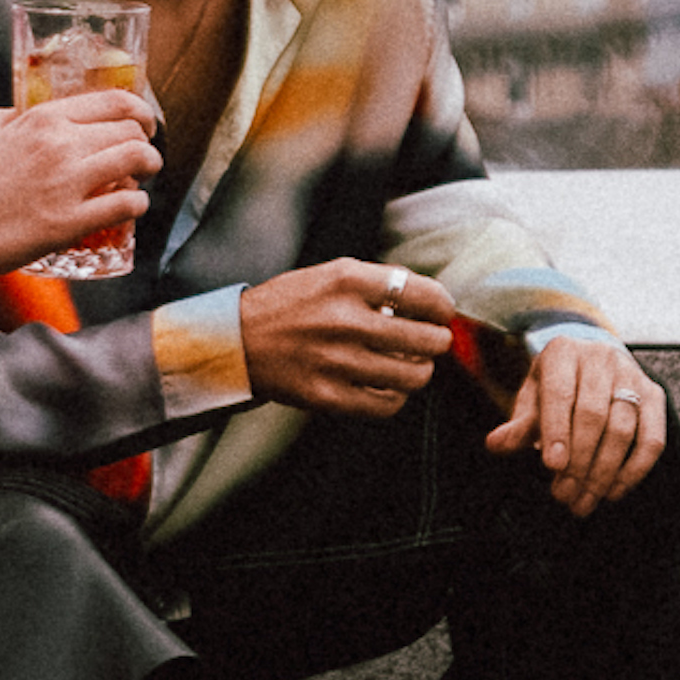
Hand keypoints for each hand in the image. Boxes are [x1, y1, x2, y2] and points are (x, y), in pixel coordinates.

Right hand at [0, 80, 158, 283]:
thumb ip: (4, 122)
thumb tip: (15, 115)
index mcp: (42, 119)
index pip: (115, 101)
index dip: (140, 112)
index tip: (144, 124)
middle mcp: (59, 144)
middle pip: (132, 131)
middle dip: (146, 143)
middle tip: (145, 156)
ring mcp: (66, 183)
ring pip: (138, 159)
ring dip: (150, 167)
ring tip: (146, 177)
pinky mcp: (69, 222)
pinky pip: (127, 205)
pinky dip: (138, 205)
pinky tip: (132, 208)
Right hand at [237, 253, 451, 417]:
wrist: (235, 341)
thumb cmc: (288, 305)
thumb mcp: (330, 274)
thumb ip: (379, 282)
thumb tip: (431, 300)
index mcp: (347, 282)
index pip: (423, 295)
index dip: (443, 307)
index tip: (442, 313)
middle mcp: (344, 320)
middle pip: (426, 340)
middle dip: (438, 341)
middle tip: (432, 341)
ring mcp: (336, 361)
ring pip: (412, 376)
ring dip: (420, 371)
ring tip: (412, 364)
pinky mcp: (327, 396)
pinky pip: (386, 405)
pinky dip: (396, 397)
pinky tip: (388, 386)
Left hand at [483, 324, 669, 513]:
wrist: (590, 366)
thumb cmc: (556, 388)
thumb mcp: (531, 400)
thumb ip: (518, 425)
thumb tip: (496, 445)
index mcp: (563, 352)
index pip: (561, 394)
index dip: (557, 432)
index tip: (552, 467)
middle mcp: (601, 358)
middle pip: (594, 415)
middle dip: (579, 461)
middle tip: (564, 495)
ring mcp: (632, 375)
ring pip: (623, 430)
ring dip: (603, 472)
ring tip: (584, 500)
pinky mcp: (654, 395)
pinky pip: (652, 438)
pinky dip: (634, 470)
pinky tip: (613, 491)